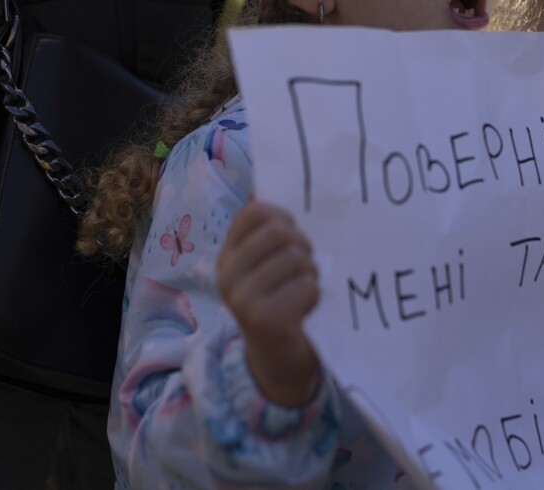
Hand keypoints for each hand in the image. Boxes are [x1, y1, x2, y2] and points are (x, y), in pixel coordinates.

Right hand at [216, 201, 321, 406]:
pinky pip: (306, 287)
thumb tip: (262, 182)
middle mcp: (227, 275)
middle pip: (281, 232)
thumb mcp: (269, 265)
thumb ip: (268, 231)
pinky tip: (306, 309)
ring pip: (297, 259)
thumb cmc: (281, 302)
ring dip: (312, 274)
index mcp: (228, 255)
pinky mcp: (265, 320)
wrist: (279, 361)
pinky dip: (315, 295)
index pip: (255, 211)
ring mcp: (243, 299)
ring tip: (304, 289)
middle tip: (304, 268)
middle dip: (303, 247)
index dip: (284, 218)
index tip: (292, 238)